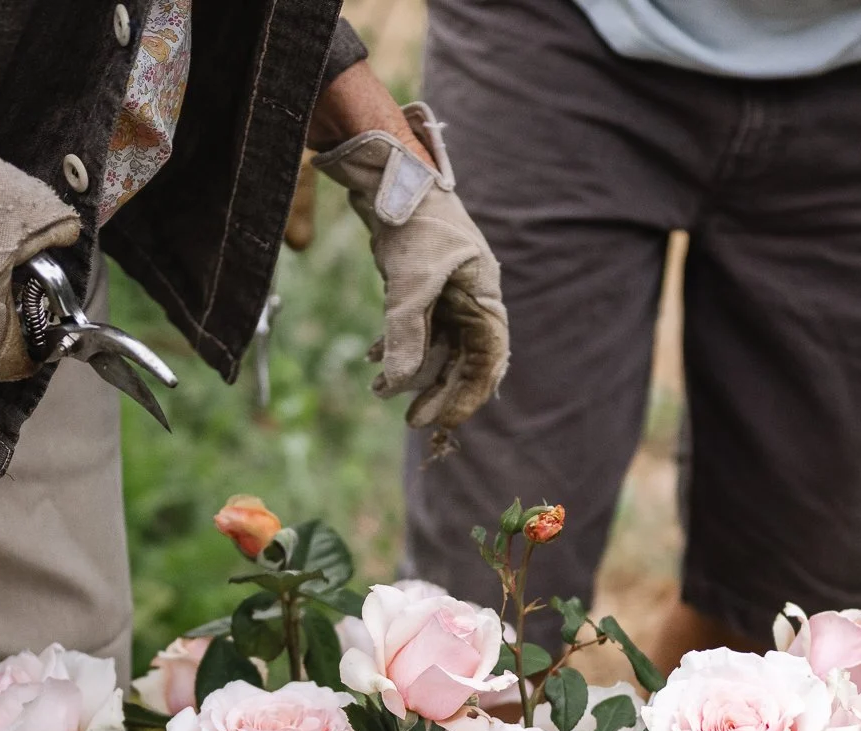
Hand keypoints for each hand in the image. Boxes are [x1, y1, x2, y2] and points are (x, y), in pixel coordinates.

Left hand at [313, 95, 507, 431]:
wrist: (391, 178)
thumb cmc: (414, 224)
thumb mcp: (409, 284)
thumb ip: (405, 335)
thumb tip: (398, 384)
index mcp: (484, 298)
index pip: (487, 360)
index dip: (469, 395)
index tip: (445, 422)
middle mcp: (471, 300)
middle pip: (462, 360)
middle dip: (436, 391)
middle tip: (412, 421)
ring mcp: (448, 295)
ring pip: (435, 348)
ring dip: (409, 371)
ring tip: (379, 391)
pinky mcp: (424, 288)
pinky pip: (416, 329)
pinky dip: (395, 345)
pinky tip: (373, 360)